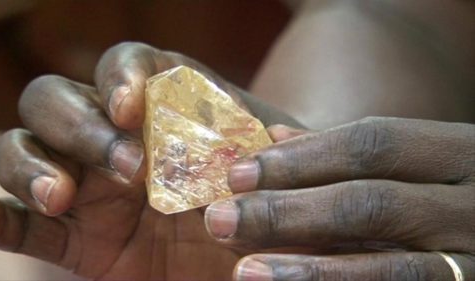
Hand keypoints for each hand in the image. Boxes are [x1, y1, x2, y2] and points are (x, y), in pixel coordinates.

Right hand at [0, 42, 250, 279]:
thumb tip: (276, 138)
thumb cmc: (260, 203)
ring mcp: (85, 187)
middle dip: (79, 125)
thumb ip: (273, 151)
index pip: (123, 63)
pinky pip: (20, 225)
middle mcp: (111, 137)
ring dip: (30, 165)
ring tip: (61, 195)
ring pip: (22, 150)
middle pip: (56, 99)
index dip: (120, 75)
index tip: (132, 107)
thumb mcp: (271, 172)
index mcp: (159, 107)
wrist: (242, 256)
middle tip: (126, 168)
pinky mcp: (72, 240)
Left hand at [205, 117, 474, 280]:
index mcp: (459, 155)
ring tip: (245, 272)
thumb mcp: (415, 164)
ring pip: (393, 271)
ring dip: (311, 271)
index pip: (375, 144)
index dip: (302, 159)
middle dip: (289, 212)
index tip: (239, 173)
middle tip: (220, 219)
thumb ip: (346, 155)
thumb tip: (276, 136)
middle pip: (373, 205)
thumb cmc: (444, 194)